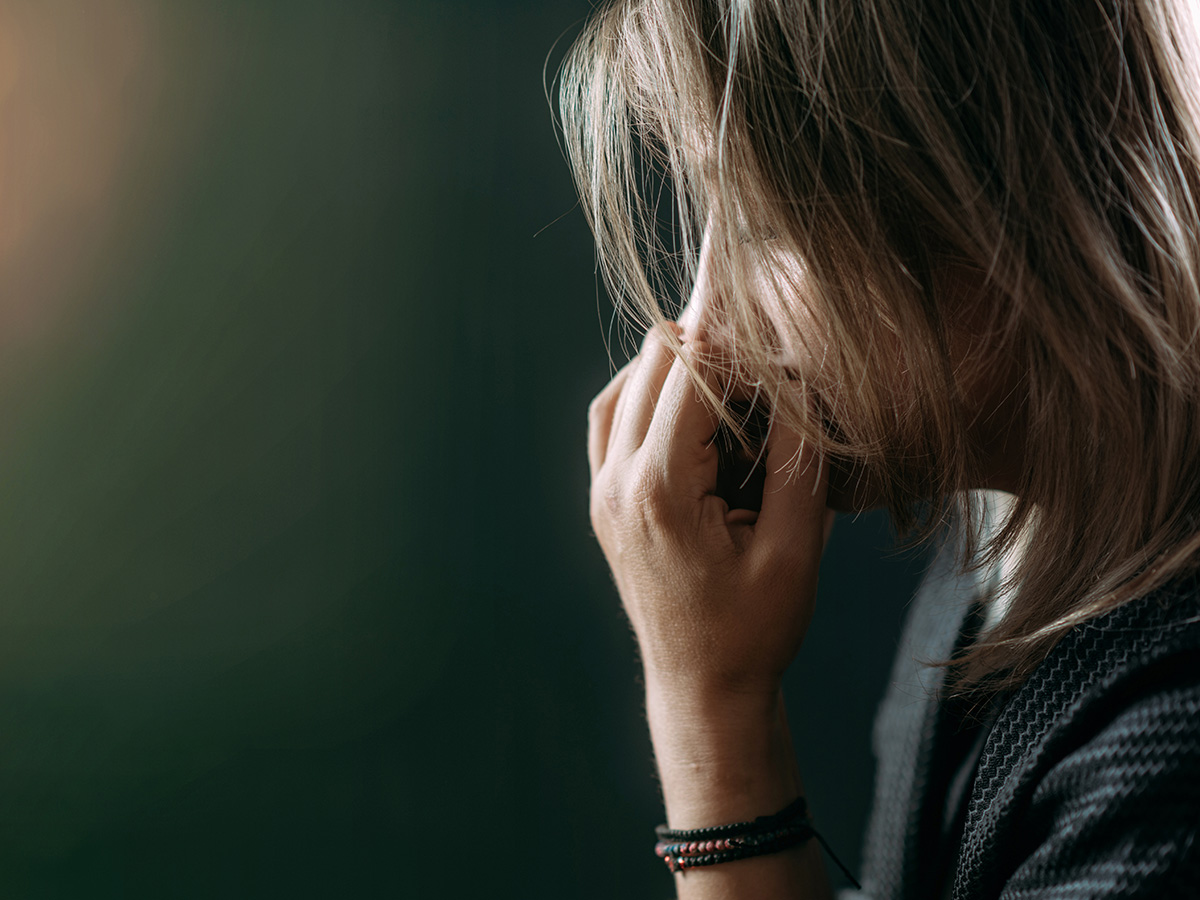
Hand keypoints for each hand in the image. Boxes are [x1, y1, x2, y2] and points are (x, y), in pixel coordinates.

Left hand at [587, 323, 831, 700]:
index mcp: (661, 491)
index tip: (753, 282)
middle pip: (652, 366)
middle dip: (707, 341)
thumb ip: (799, 461)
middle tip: (759, 340)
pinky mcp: (603, 502)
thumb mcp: (796, 548)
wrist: (703, 689)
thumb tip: (794, 382)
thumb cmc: (755, 629)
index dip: (728, 325)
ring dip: (675, 366)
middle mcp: (617, 483)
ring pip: (625, 386)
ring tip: (732, 372)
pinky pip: (612, 420)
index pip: (689, 372)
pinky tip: (691, 405)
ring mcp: (601, 492)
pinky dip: (648, 395)